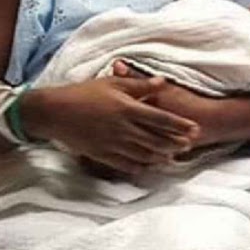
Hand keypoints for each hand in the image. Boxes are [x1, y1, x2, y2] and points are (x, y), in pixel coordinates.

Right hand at [26, 76, 199, 176]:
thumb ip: (140, 84)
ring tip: (173, 158)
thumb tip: (162, 81)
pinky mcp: (100, 154)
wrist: (55, 112)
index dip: (179, 125)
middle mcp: (122, 129)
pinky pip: (123, 163)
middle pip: (154, 139)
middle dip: (174, 143)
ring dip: (159, 156)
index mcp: (127, 109)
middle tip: (189, 145)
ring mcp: (111, 144)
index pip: (160, 118)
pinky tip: (147, 167)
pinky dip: (137, 166)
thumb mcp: (114, 83)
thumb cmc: (85, 93)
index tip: (194, 128)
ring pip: (141, 154)